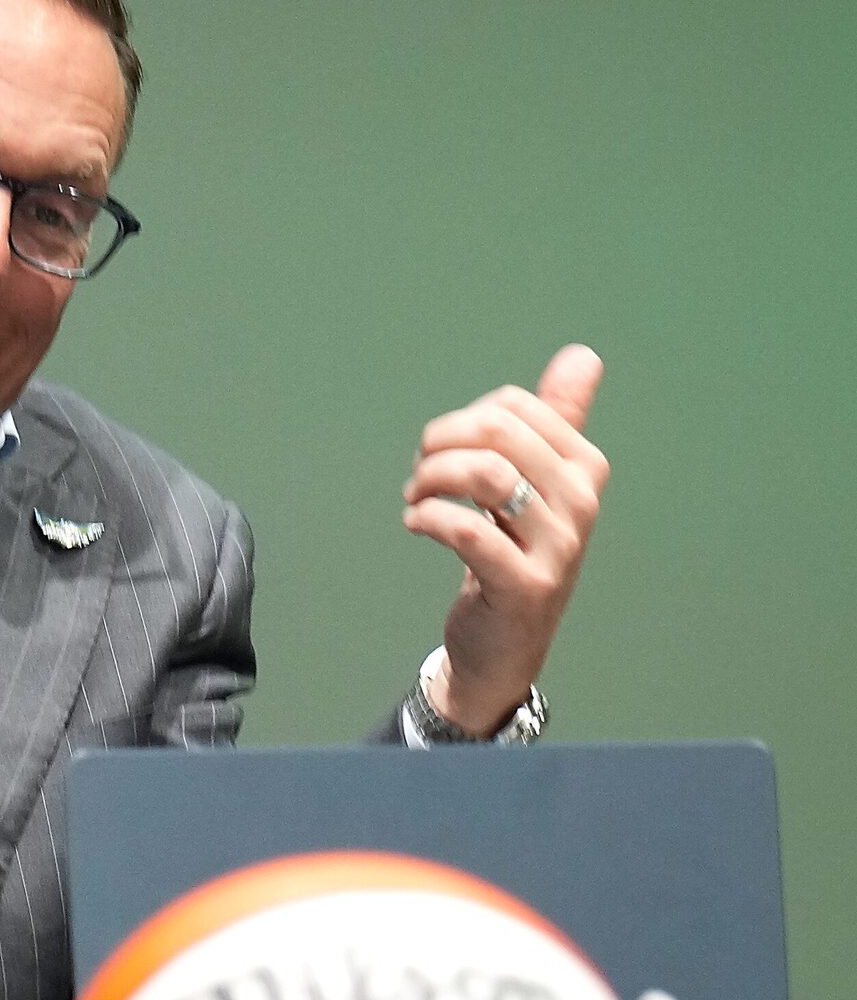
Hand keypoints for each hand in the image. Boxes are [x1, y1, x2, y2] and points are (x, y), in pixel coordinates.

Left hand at [401, 345, 609, 734]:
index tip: (444, 451)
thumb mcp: (537, 483)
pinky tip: (416, 525)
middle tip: (420, 473)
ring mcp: (558, 545)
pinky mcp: (524, 584)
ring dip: (430, 478)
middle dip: (439, 442)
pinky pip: (466, 529)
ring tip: (415, 498)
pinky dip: (427, 519)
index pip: (513, 407)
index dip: (462, 421)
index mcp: (584, 467)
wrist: (507, 643)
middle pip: (496, 433)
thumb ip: (557, 420)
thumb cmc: (515, 552)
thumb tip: (583, 356)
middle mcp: (580, 502)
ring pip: (484, 474)